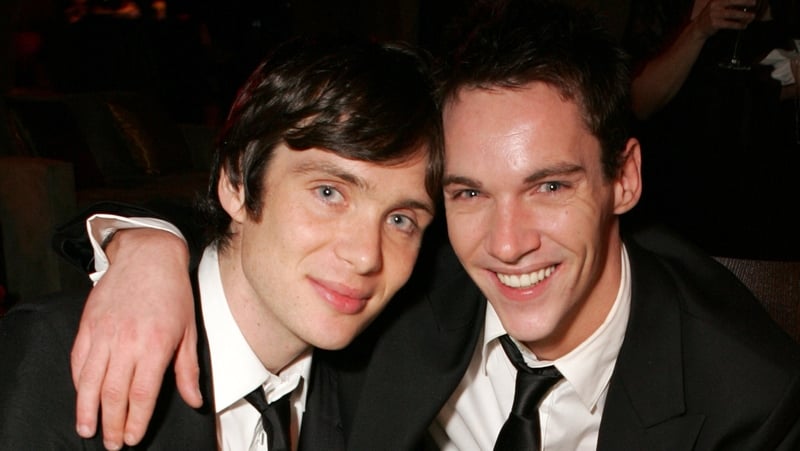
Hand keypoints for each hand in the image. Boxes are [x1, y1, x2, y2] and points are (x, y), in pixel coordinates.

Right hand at [71, 228, 200, 449]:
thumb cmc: (172, 293)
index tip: (133, 437)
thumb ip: (188, 370)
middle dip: (112, 423)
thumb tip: (194, 400)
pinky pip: (78, 361)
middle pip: (114, 393)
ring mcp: (104, 333)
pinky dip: (79, 383)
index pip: (142, 394)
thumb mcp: (189, 331)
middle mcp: (127, 341)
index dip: (136, 420)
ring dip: (88, 410)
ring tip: (89, 429)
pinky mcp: (88, 326)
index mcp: (156, 345)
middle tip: (112, 442)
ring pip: (90, 381)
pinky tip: (83, 397)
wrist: (149, 257)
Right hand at [693, 0, 757, 38]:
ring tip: (752, 16)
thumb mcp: (717, 7)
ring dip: (743, 15)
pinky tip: (743, 26)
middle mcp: (714, 6)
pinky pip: (729, 24)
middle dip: (744, 2)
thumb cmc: (711, 17)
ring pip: (732, 13)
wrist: (698, 28)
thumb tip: (744, 5)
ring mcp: (714, 14)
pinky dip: (737, 25)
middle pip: (732, 2)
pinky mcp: (714, 23)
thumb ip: (728, 5)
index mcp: (716, 0)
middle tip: (754, 3)